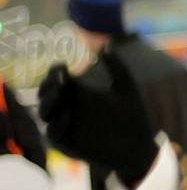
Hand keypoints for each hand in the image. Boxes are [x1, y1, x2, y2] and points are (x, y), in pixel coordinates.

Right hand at [38, 51, 158, 187]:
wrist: (140, 146)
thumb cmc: (134, 116)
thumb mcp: (126, 88)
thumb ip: (117, 66)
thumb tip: (107, 43)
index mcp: (80, 93)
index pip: (57, 78)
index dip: (55, 71)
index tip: (63, 66)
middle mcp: (68, 107)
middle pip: (45, 94)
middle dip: (47, 86)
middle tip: (58, 80)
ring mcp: (66, 126)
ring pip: (44, 114)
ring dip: (48, 103)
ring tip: (60, 93)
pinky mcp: (67, 144)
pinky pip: (53, 134)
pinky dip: (56, 124)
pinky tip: (68, 115)